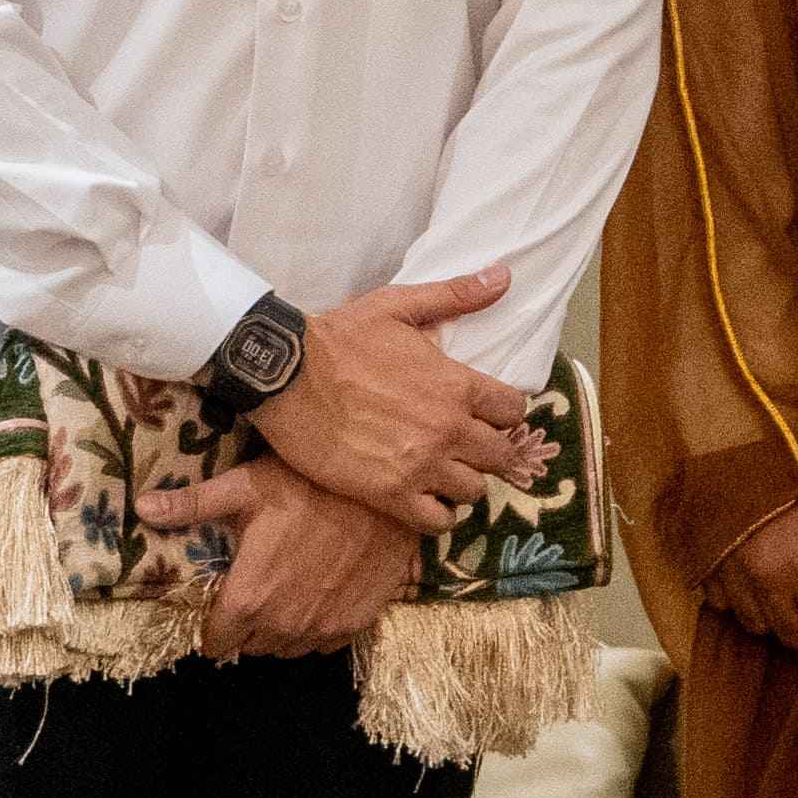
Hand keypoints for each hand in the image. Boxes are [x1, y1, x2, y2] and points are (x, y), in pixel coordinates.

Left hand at [176, 466, 422, 656]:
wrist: (379, 491)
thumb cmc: (306, 484)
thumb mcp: (244, 488)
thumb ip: (191, 506)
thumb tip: (140, 507)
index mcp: (249, 598)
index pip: (217, 641)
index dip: (214, 626)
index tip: (219, 608)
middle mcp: (283, 624)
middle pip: (252, 648)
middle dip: (247, 627)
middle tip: (254, 593)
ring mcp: (323, 627)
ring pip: (288, 649)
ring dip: (281, 631)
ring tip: (284, 596)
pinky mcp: (356, 623)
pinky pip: (325, 644)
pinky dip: (317, 629)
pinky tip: (317, 597)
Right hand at [249, 270, 536, 520]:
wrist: (284, 376)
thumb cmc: (339, 338)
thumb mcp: (397, 306)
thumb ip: (455, 296)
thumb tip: (504, 276)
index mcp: (457, 384)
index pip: (513, 411)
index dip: (502, 413)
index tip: (485, 413)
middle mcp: (449, 428)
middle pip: (500, 456)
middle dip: (488, 451)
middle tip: (464, 446)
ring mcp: (421, 465)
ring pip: (474, 491)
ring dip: (463, 483)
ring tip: (443, 473)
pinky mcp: (390, 494)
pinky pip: (438, 521)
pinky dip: (438, 515)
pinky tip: (423, 499)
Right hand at [710, 483, 797, 648]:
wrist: (751, 412)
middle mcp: (762, 573)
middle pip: (789, 635)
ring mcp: (725, 566)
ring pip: (752, 623)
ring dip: (771, 610)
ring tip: (788, 581)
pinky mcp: (698, 553)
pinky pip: (718, 600)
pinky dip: (737, 592)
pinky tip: (754, 567)